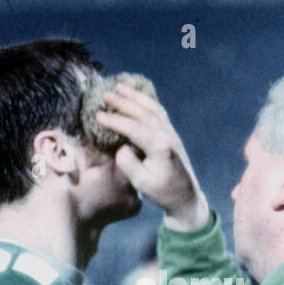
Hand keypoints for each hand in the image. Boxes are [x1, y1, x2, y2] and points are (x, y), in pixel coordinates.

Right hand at [93, 82, 208, 229]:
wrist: (185, 198)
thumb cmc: (162, 192)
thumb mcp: (141, 182)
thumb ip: (128, 163)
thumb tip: (122, 146)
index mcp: (160, 147)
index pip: (134, 128)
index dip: (115, 121)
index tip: (97, 115)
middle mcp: (167, 136)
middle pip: (143, 112)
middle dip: (123, 102)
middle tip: (105, 94)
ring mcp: (171, 133)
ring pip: (153, 108)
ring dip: (135, 96)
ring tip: (119, 87)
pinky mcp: (172, 134)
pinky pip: (159, 112)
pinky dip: (146, 101)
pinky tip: (137, 97)